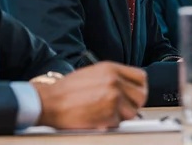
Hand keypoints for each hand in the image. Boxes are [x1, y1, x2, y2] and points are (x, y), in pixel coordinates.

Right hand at [33, 61, 147, 128]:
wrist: (50, 102)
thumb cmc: (67, 90)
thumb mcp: (93, 73)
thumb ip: (112, 77)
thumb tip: (127, 87)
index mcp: (111, 68)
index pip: (141, 77)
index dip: (139, 87)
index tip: (134, 94)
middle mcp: (114, 81)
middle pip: (141, 96)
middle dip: (134, 104)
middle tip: (123, 107)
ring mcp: (113, 98)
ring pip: (132, 112)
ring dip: (122, 116)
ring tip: (106, 112)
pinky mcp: (108, 116)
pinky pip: (119, 123)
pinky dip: (110, 124)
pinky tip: (97, 117)